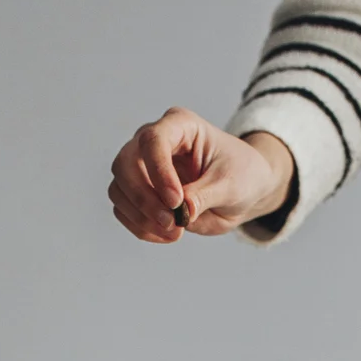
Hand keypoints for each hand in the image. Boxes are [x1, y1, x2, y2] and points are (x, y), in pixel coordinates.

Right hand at [109, 107, 293, 241]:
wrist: (242, 191)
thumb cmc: (240, 175)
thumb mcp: (231, 184)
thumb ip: (205, 194)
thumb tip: (181, 211)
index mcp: (179, 125)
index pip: (153, 140)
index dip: (159, 172)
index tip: (176, 201)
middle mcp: (153, 142)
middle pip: (125, 164)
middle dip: (144, 199)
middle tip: (172, 223)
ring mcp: (141, 167)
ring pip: (119, 190)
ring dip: (141, 217)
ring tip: (175, 232)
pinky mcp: (138, 193)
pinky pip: (124, 211)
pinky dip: (141, 228)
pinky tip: (167, 234)